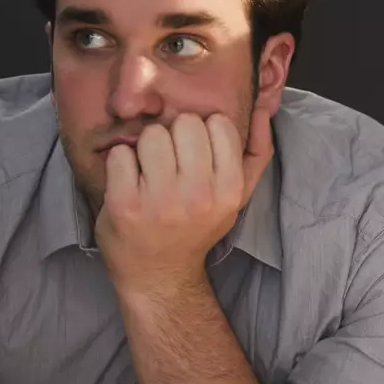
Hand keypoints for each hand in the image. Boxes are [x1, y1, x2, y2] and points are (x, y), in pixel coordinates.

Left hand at [95, 110, 272, 294]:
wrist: (159, 274)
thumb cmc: (196, 226)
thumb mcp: (237, 195)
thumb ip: (257, 153)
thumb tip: (263, 109)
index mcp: (230, 189)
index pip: (218, 123)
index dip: (203, 134)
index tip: (196, 157)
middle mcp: (199, 196)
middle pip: (185, 123)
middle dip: (174, 137)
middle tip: (170, 165)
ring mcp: (161, 201)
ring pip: (152, 134)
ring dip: (145, 149)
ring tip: (149, 175)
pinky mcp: (125, 205)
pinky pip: (120, 154)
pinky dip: (120, 164)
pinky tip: (129, 184)